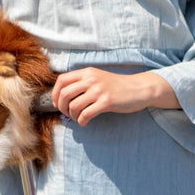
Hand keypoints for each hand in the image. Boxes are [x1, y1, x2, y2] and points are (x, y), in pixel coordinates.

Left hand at [52, 68, 179, 125]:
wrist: (139, 88)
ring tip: (78, 118)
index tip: (57, 104)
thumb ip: (82, 83)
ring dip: (72, 116)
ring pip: (74, 106)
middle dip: (61, 108)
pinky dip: (82, 121)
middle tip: (67, 114)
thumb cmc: (116, 86)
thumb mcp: (98, 78)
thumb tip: (62, 97)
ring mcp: (99, 90)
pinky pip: (86, 114)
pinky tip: (85, 123)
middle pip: (64, 94)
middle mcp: (91, 79)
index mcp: (87, 72)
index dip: (55, 94)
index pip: (61, 80)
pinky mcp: (107, 102)